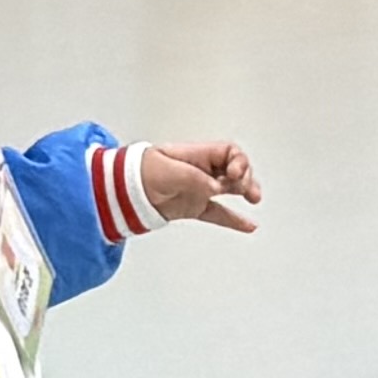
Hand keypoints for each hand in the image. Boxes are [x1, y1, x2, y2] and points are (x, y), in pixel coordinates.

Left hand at [137, 138, 262, 232]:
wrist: (122, 191)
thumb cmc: (141, 172)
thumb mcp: (168, 170)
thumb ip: (193, 178)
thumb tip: (213, 187)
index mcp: (197, 155)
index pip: (229, 152)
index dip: (238, 161)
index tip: (235, 174)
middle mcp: (202, 171)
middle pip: (235, 169)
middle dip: (246, 177)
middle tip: (246, 189)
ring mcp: (200, 189)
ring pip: (231, 189)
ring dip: (246, 192)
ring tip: (254, 199)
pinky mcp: (194, 207)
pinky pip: (219, 213)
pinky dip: (234, 220)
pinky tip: (249, 225)